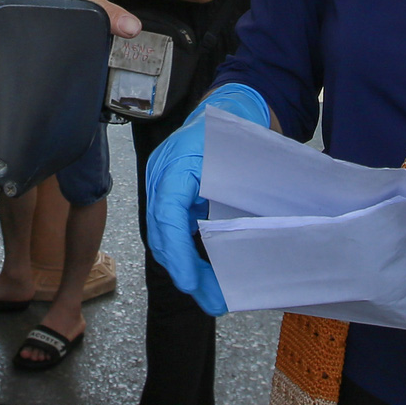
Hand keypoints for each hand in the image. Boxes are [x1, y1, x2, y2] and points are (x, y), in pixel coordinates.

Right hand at [144, 84, 272, 316]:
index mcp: (177, 163)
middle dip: (184, 270)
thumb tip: (242, 243)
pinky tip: (207, 271)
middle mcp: (163, 174)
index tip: (189, 282)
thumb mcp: (243, 158)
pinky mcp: (174, 194)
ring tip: (211, 294)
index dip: (177, 252)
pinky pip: (175, 228)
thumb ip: (238, 195)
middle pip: (162, 232)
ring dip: (186, 266)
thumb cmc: (242, 130)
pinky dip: (188, 252)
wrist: (236, 104)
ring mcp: (165, 184)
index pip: (167, 214)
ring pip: (166, 234)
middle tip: (212, 300)